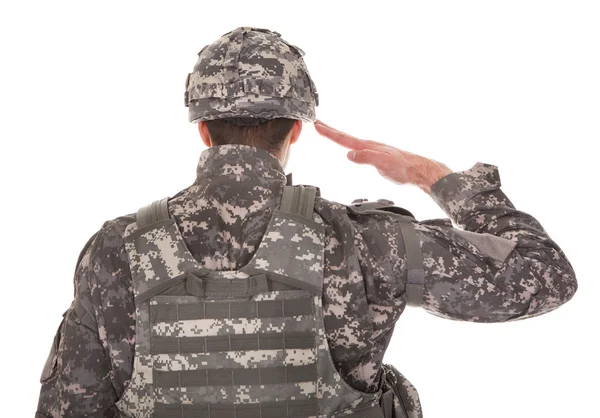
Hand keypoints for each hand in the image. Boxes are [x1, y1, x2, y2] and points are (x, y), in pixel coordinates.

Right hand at [314, 120, 452, 193]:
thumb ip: (366, 157)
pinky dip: (348, 145)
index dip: (330, 133)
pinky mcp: (375, 157)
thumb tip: (349, 154)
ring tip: (328, 132)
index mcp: (367, 146)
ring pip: (350, 142)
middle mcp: (368, 146)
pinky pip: (357, 149)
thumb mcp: (383, 163)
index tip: (317, 125)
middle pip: (345, 137)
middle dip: (330, 130)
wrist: (417, 170)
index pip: (344, 139)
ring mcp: (372, 151)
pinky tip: (349, 148)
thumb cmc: (403, 167)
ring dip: (338, 136)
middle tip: (317, 123)